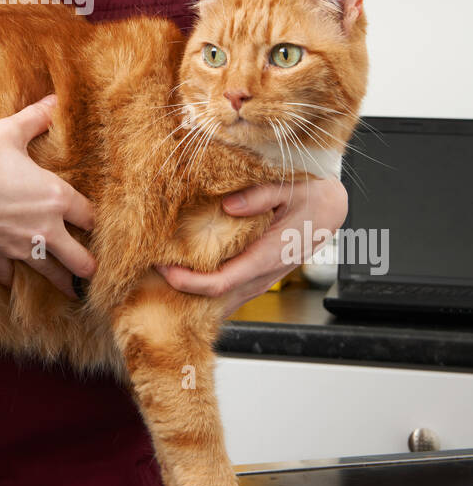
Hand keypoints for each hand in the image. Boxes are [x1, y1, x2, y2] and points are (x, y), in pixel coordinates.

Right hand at [0, 94, 96, 300]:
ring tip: (72, 290)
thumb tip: (55, 99)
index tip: (97, 223)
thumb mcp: (7, 133)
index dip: (96, 220)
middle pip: (80, 259)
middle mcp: (44, 229)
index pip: (89, 216)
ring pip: (50, 274)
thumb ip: (35, 118)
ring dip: (62, 282)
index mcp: (55, 198)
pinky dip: (9, 275)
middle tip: (94, 269)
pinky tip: (10, 279)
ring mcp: (18, 247)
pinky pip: (6, 272)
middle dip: (89, 266)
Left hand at [154, 177, 348, 317]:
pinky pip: (231, 289)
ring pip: (224, 298)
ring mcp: (263, 278)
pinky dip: (207, 288)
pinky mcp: (261, 274)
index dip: (189, 282)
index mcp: (268, 256)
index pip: (222, 282)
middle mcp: (264, 274)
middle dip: (182, 293)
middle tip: (150, 275)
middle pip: (217, 299)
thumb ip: (261, 195)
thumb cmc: (313, 195)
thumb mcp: (290, 186)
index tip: (163, 267)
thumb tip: (228, 205)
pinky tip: (188, 276)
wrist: (334, 207)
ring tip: (162, 276)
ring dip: (194, 293)